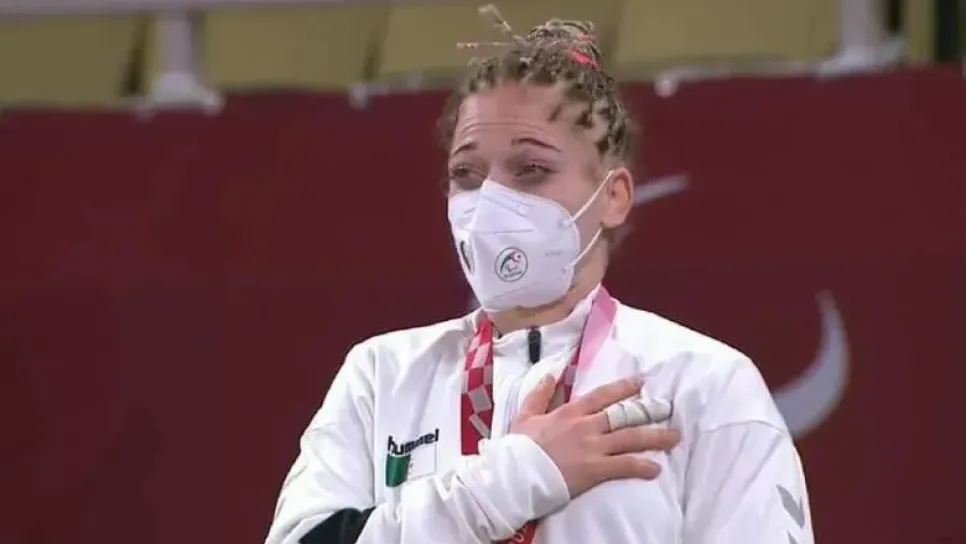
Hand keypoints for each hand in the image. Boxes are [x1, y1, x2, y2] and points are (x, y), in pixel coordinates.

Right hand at [509, 376, 679, 496]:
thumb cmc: (518, 447)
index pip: (602, 395)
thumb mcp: (525, 415)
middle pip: (624, 415)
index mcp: (570, 412)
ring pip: (631, 438)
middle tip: (667, 408)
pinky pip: (624, 466)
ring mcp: (592, 447)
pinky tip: (656, 469)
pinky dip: (642, 466)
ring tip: (674, 437)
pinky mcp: (595, 469)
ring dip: (655, 437)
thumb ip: (539, 394)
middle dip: (648, 411)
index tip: (640, 382)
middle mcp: (586, 426)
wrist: (516, 474)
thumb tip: (550, 375)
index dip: (622, 388)